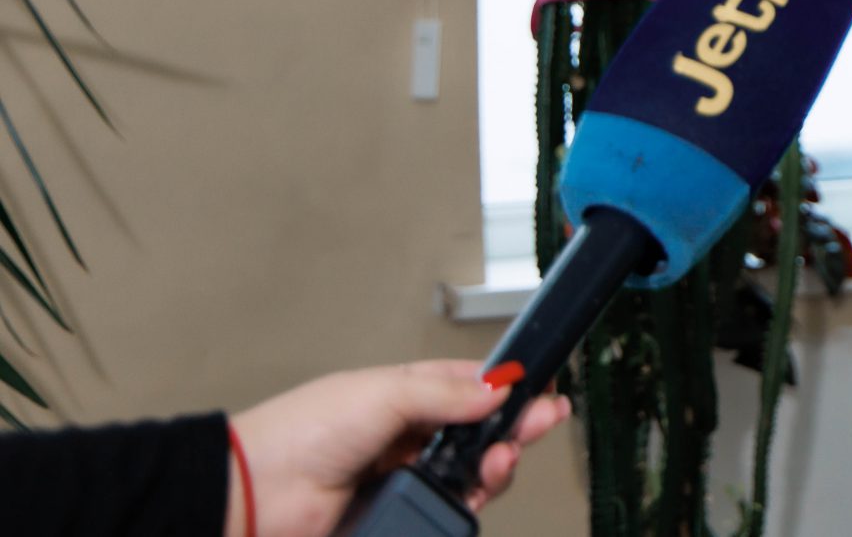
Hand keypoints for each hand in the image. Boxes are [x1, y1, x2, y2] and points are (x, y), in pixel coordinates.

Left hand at [225, 360, 572, 536]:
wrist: (257, 496)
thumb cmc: (299, 433)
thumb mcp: (382, 393)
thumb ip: (445, 392)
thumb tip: (497, 387)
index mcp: (404, 395)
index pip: (472, 388)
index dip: (509, 390)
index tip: (542, 393)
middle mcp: (408, 438)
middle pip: (480, 435)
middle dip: (513, 430)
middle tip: (538, 424)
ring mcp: (404, 480)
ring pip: (471, 476)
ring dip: (494, 468)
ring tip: (497, 463)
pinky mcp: (399, 517)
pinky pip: (447, 511)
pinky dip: (467, 502)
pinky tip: (474, 490)